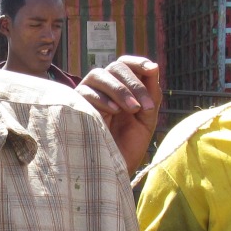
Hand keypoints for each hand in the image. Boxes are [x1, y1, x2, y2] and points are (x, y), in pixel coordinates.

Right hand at [76, 56, 160, 174]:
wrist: (114, 168)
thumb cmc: (130, 145)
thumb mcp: (147, 119)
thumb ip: (152, 94)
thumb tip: (154, 66)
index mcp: (122, 88)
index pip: (126, 65)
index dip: (138, 63)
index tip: (152, 70)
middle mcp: (104, 88)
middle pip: (115, 67)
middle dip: (133, 83)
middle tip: (144, 106)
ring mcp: (89, 95)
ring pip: (99, 74)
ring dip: (119, 89)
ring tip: (133, 109)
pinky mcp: (76, 105)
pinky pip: (85, 91)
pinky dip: (102, 98)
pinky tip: (114, 112)